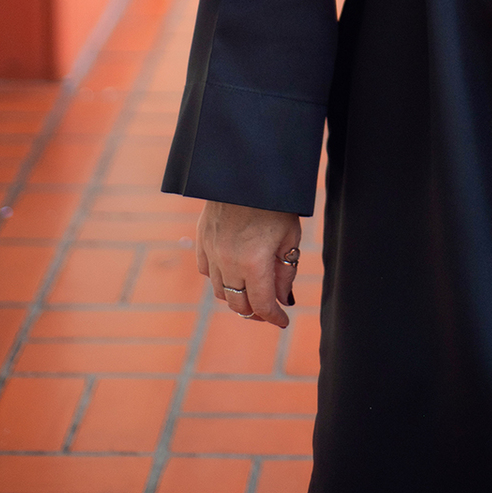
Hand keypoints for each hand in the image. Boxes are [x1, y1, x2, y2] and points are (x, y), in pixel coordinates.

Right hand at [196, 201, 302, 328]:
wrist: (248, 170)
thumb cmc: (275, 202)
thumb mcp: (290, 236)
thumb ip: (285, 272)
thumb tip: (282, 299)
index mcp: (253, 263)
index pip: (262, 305)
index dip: (274, 318)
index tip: (283, 322)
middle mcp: (228, 262)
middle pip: (238, 305)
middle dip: (256, 312)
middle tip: (269, 310)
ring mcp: (211, 251)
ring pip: (220, 292)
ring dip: (236, 297)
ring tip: (251, 292)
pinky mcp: (202, 239)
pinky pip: (206, 271)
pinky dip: (219, 278)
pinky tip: (232, 273)